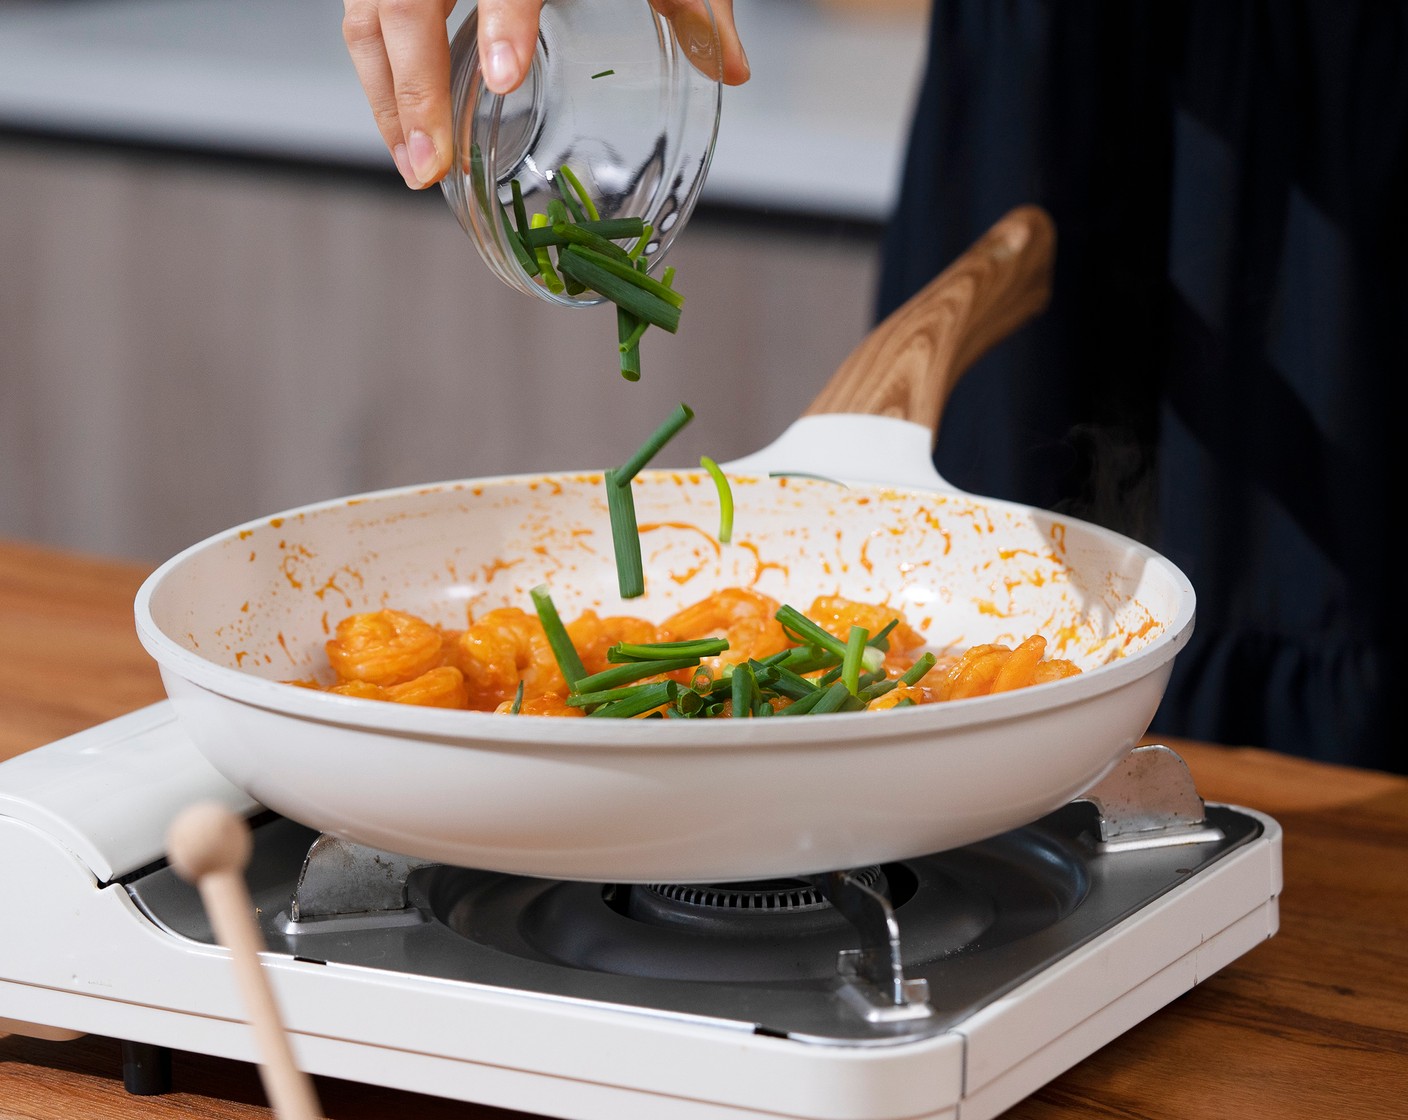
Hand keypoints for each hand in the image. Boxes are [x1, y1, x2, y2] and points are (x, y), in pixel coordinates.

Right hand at [343, 0, 749, 190]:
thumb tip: (734, 68)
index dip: (506, 21)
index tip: (509, 78)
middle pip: (405, 0)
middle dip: (413, 88)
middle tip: (429, 168)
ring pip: (370, 9)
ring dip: (385, 94)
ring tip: (413, 165)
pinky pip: (365, 8)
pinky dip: (379, 71)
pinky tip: (401, 125)